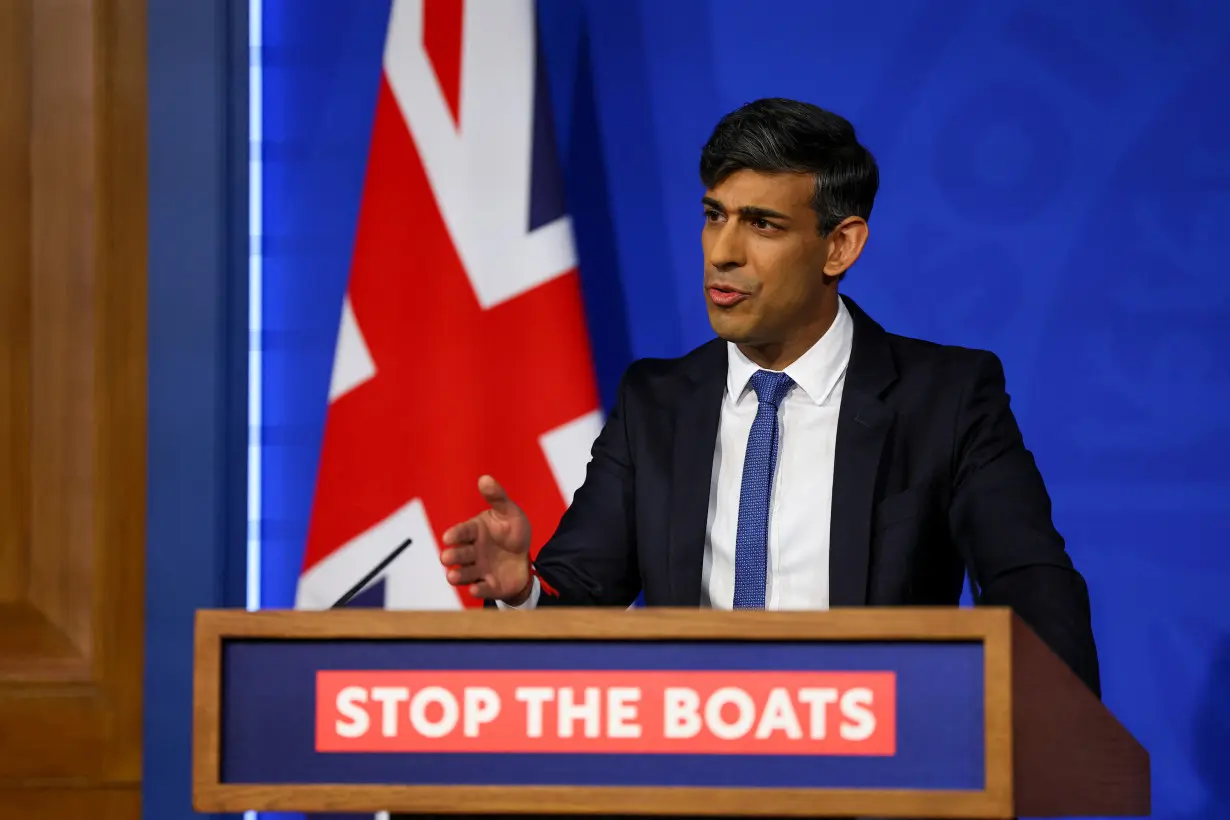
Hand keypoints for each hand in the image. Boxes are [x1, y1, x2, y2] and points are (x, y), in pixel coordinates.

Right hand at [439, 475, 532, 603]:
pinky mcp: (490, 585)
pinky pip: (482, 589)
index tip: (448, 537)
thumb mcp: (509, 512)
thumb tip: (484, 478)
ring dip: (458, 575)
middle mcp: (473, 551)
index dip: (455, 534)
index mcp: (474, 531)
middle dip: (452, 556)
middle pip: (459, 554)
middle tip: (446, 557)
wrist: (525, 557)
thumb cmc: (512, 531)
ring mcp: (480, 569)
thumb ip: (497, 497)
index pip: (462, 531)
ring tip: (452, 576)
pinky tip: (475, 590)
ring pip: (465, 573)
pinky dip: (478, 590)